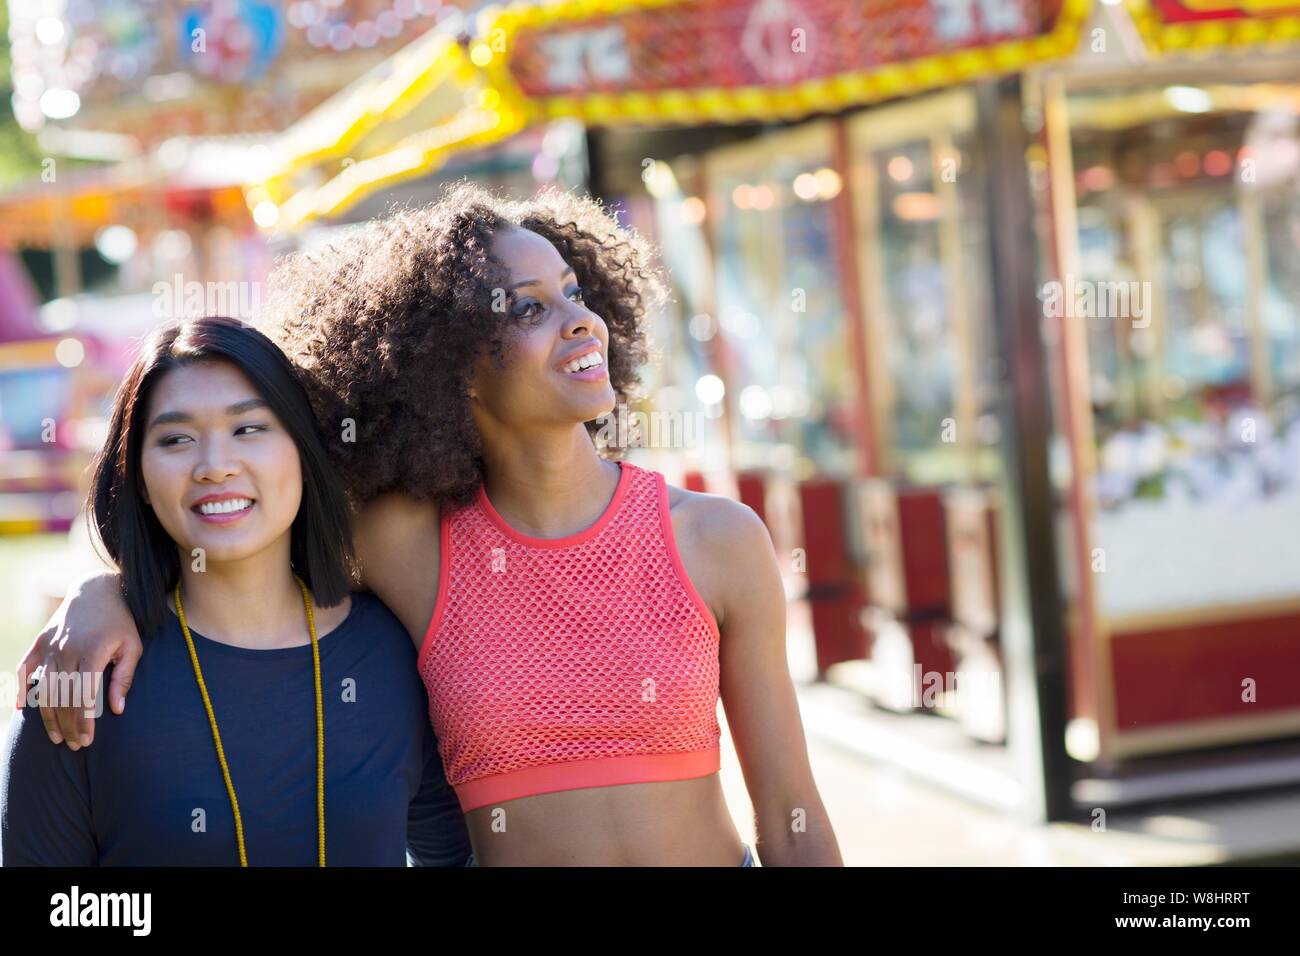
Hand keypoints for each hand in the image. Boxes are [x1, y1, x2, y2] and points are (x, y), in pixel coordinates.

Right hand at [16, 571, 141, 749]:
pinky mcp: (39, 642)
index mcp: (93, 652)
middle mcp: (67, 650)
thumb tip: (117, 710)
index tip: (87, 741)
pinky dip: (21, 689)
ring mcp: (50, 647)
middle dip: (68, 725)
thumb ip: (124, 678)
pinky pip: (25, 669)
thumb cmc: (121, 621)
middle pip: (63, 698)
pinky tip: (21, 709)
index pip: (84, 697)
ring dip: (49, 716)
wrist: (97, 589)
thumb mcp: (133, 647)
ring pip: (45, 689)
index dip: (84, 722)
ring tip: (57, 737)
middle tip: (74, 745)